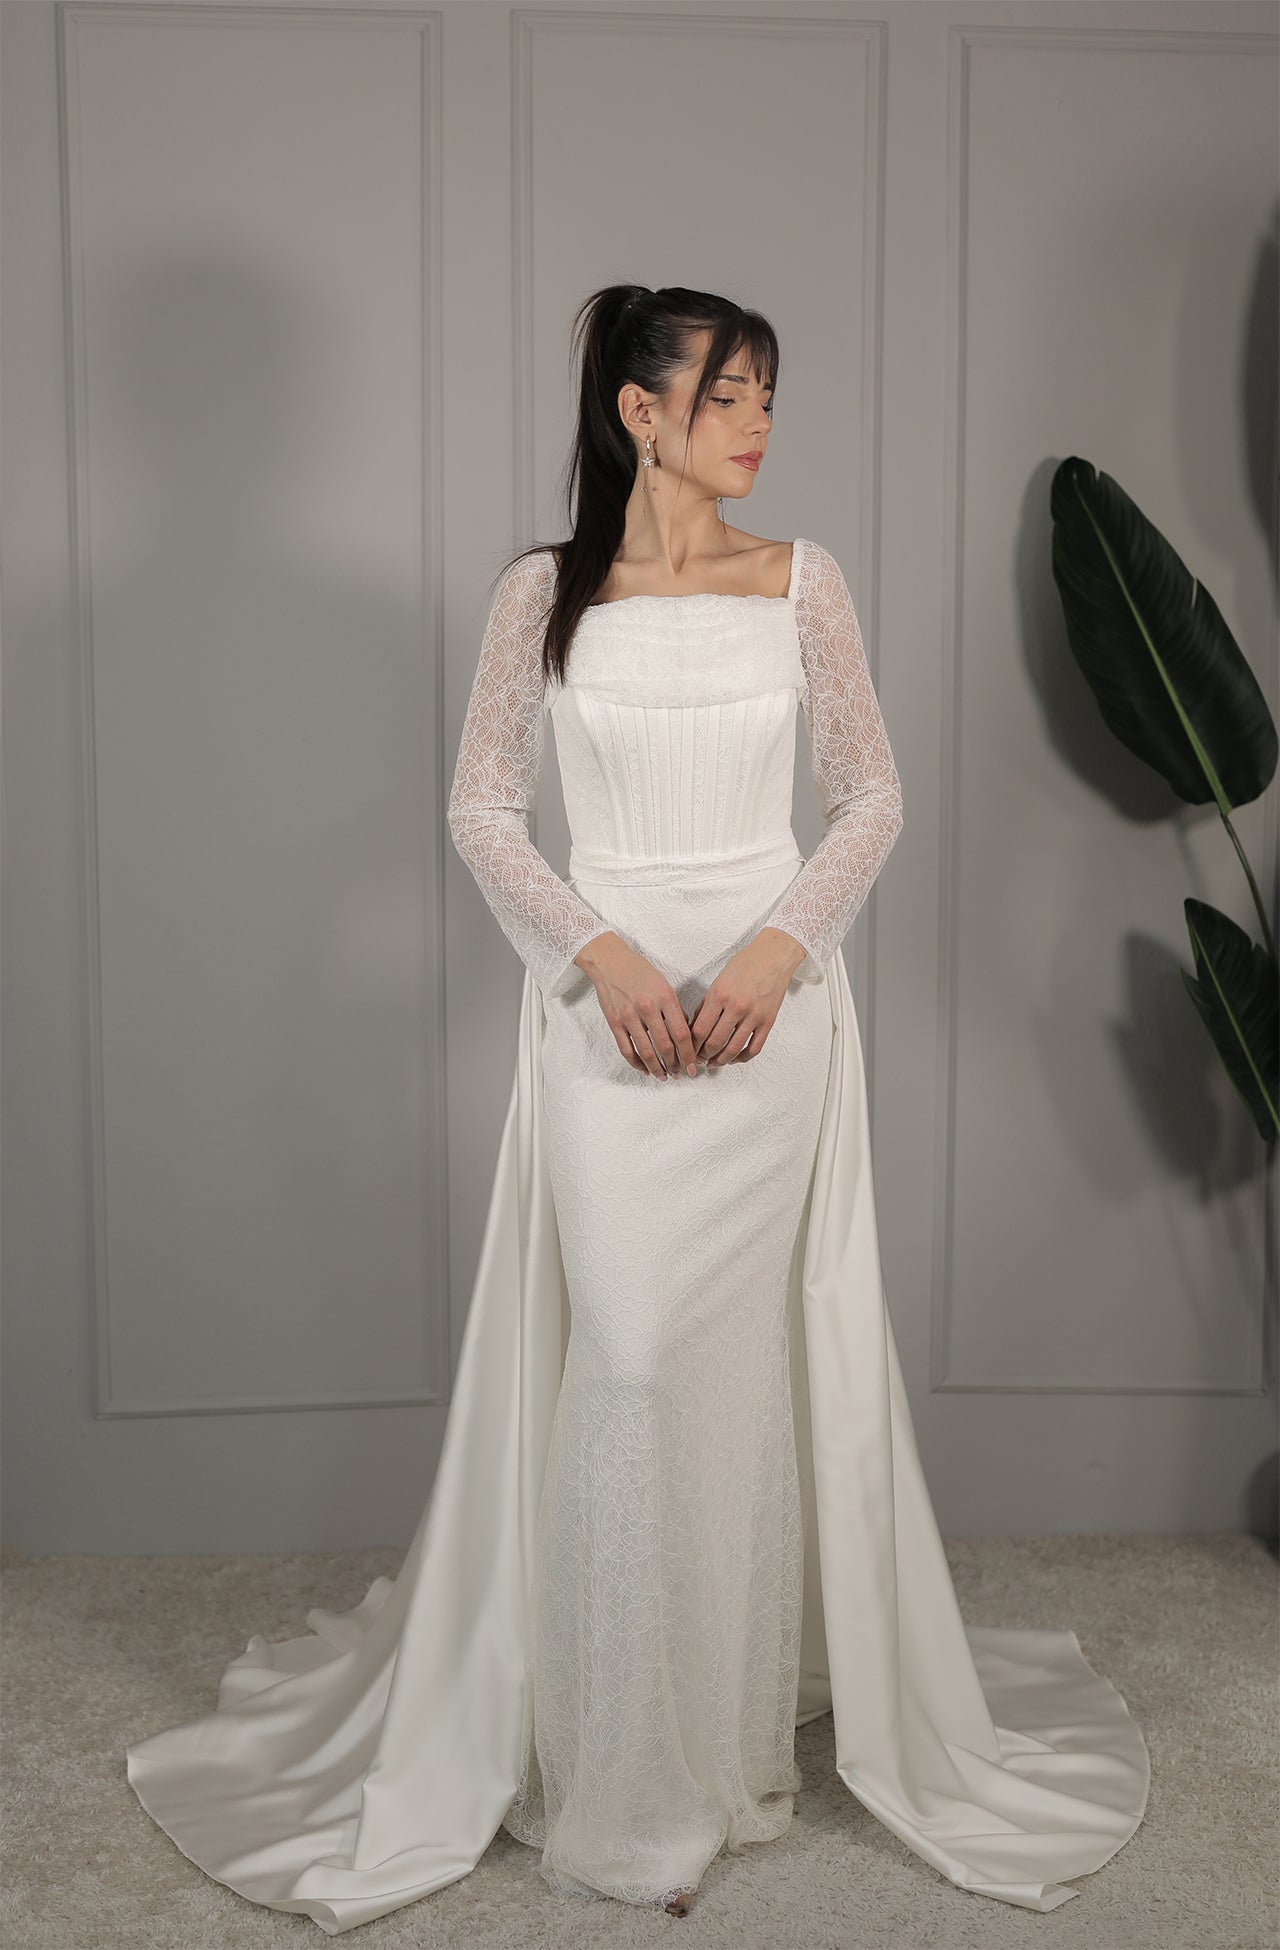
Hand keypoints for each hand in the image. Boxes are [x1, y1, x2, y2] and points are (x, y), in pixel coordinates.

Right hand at [574, 932, 700, 1077]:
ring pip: (646, 1052)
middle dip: (676, 1065)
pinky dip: (637, 1063)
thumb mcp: (664, 985)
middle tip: (681, 1073)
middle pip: (665, 1046)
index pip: (682, 1033)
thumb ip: (674, 1010)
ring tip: (664, 1076)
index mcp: (664, 997)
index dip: (689, 1054)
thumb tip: (685, 1035)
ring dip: (658, 1068)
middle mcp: (647, 1008)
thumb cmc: (640, 972)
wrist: (610, 962)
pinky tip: (645, 1069)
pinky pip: (627, 1050)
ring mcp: (629, 1016)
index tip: (694, 1066)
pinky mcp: (614, 1023)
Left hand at [687, 927, 806, 1065]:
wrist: (774, 956)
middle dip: (703, 1055)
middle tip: (698, 1058)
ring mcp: (754, 1016)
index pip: (700, 1030)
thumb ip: (707, 1004)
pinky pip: (754, 1048)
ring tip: (713, 1062)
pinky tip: (734, 1058)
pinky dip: (742, 1058)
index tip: (688, 1049)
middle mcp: (736, 1007)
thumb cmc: (746, 964)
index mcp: (720, 995)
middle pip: (714, 1043)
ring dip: (720, 1061)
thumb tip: (695, 1027)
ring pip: (733, 1049)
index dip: (691, 1045)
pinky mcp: (768, 1021)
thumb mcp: (719, 980)